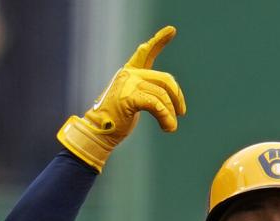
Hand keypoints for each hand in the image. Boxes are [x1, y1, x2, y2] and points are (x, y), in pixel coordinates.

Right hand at [57, 25, 186, 170]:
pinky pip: (156, 105)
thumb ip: (147, 92)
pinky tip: (167, 127)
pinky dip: (165, 117)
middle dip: (177, 96)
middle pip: (165, 80)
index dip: (160, 40)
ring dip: (170, 114)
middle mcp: (129, 75)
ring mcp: (128, 84)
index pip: (146, 53)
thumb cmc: (115, 119)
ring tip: (171, 128)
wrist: (98, 132)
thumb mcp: (132, 101)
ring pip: (162, 96)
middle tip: (181, 112)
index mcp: (130, 73)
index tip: (172, 30)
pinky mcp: (128, 98)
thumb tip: (171, 98)